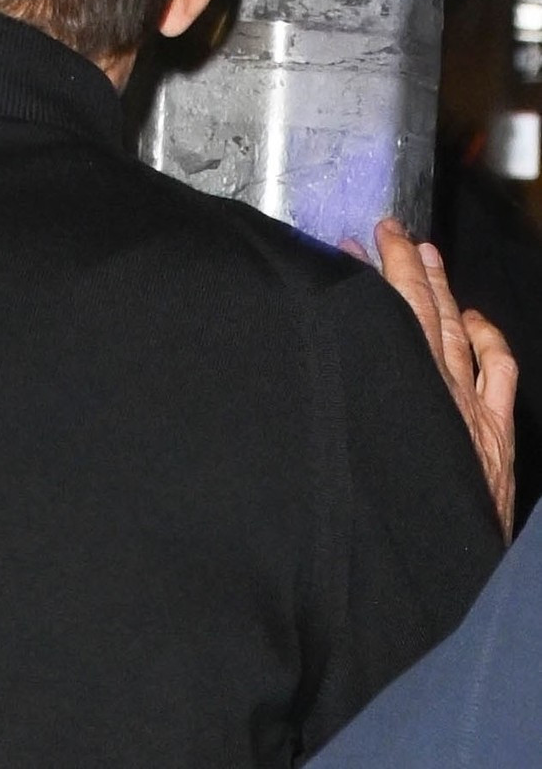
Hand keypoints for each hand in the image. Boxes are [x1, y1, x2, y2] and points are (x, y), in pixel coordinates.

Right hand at [347, 218, 517, 543]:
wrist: (442, 570)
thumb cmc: (391, 516)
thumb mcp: (349, 457)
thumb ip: (331, 413)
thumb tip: (301, 372)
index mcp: (397, 388)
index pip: (385, 311)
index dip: (372, 274)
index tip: (352, 244)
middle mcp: (434, 389)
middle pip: (419, 310)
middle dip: (403, 265)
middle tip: (390, 231)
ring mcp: (468, 406)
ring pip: (455, 330)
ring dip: (440, 288)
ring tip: (426, 253)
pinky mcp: (493, 431)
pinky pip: (499, 370)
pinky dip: (488, 339)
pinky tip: (476, 320)